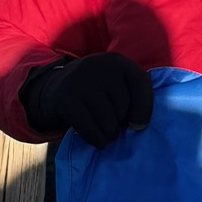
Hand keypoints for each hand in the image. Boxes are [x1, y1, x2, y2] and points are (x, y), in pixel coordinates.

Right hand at [20, 53, 153, 146]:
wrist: (57, 87)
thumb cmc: (98, 90)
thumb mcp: (117, 82)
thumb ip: (135, 96)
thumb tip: (138, 125)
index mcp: (117, 61)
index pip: (141, 83)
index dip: (144, 108)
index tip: (138, 124)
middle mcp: (99, 67)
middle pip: (123, 108)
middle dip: (121, 121)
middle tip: (112, 118)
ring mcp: (81, 84)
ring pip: (109, 123)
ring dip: (110, 133)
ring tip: (104, 127)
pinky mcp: (67, 103)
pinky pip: (92, 131)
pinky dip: (97, 140)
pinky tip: (97, 138)